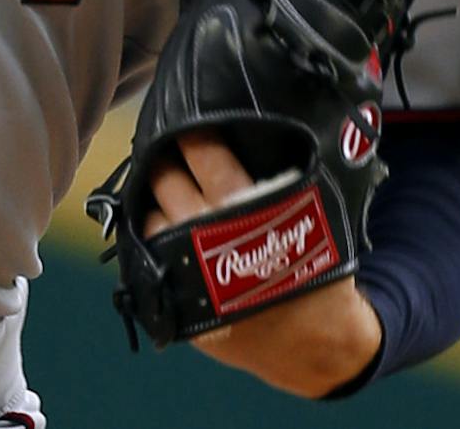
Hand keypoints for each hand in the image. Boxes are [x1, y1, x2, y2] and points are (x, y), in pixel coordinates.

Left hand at [143, 130, 383, 398]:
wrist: (313, 340)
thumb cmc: (313, 265)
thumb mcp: (309, 212)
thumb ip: (281, 173)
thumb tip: (251, 124)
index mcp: (245, 208)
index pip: (203, 152)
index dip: (193, 131)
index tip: (188, 119)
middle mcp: (208, 236)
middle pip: (165, 180)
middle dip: (164, 159)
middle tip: (169, 150)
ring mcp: (188, 270)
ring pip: (147, 218)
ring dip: (153, 199)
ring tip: (164, 188)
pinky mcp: (176, 300)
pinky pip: (146, 256)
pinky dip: (150, 236)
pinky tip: (160, 223)